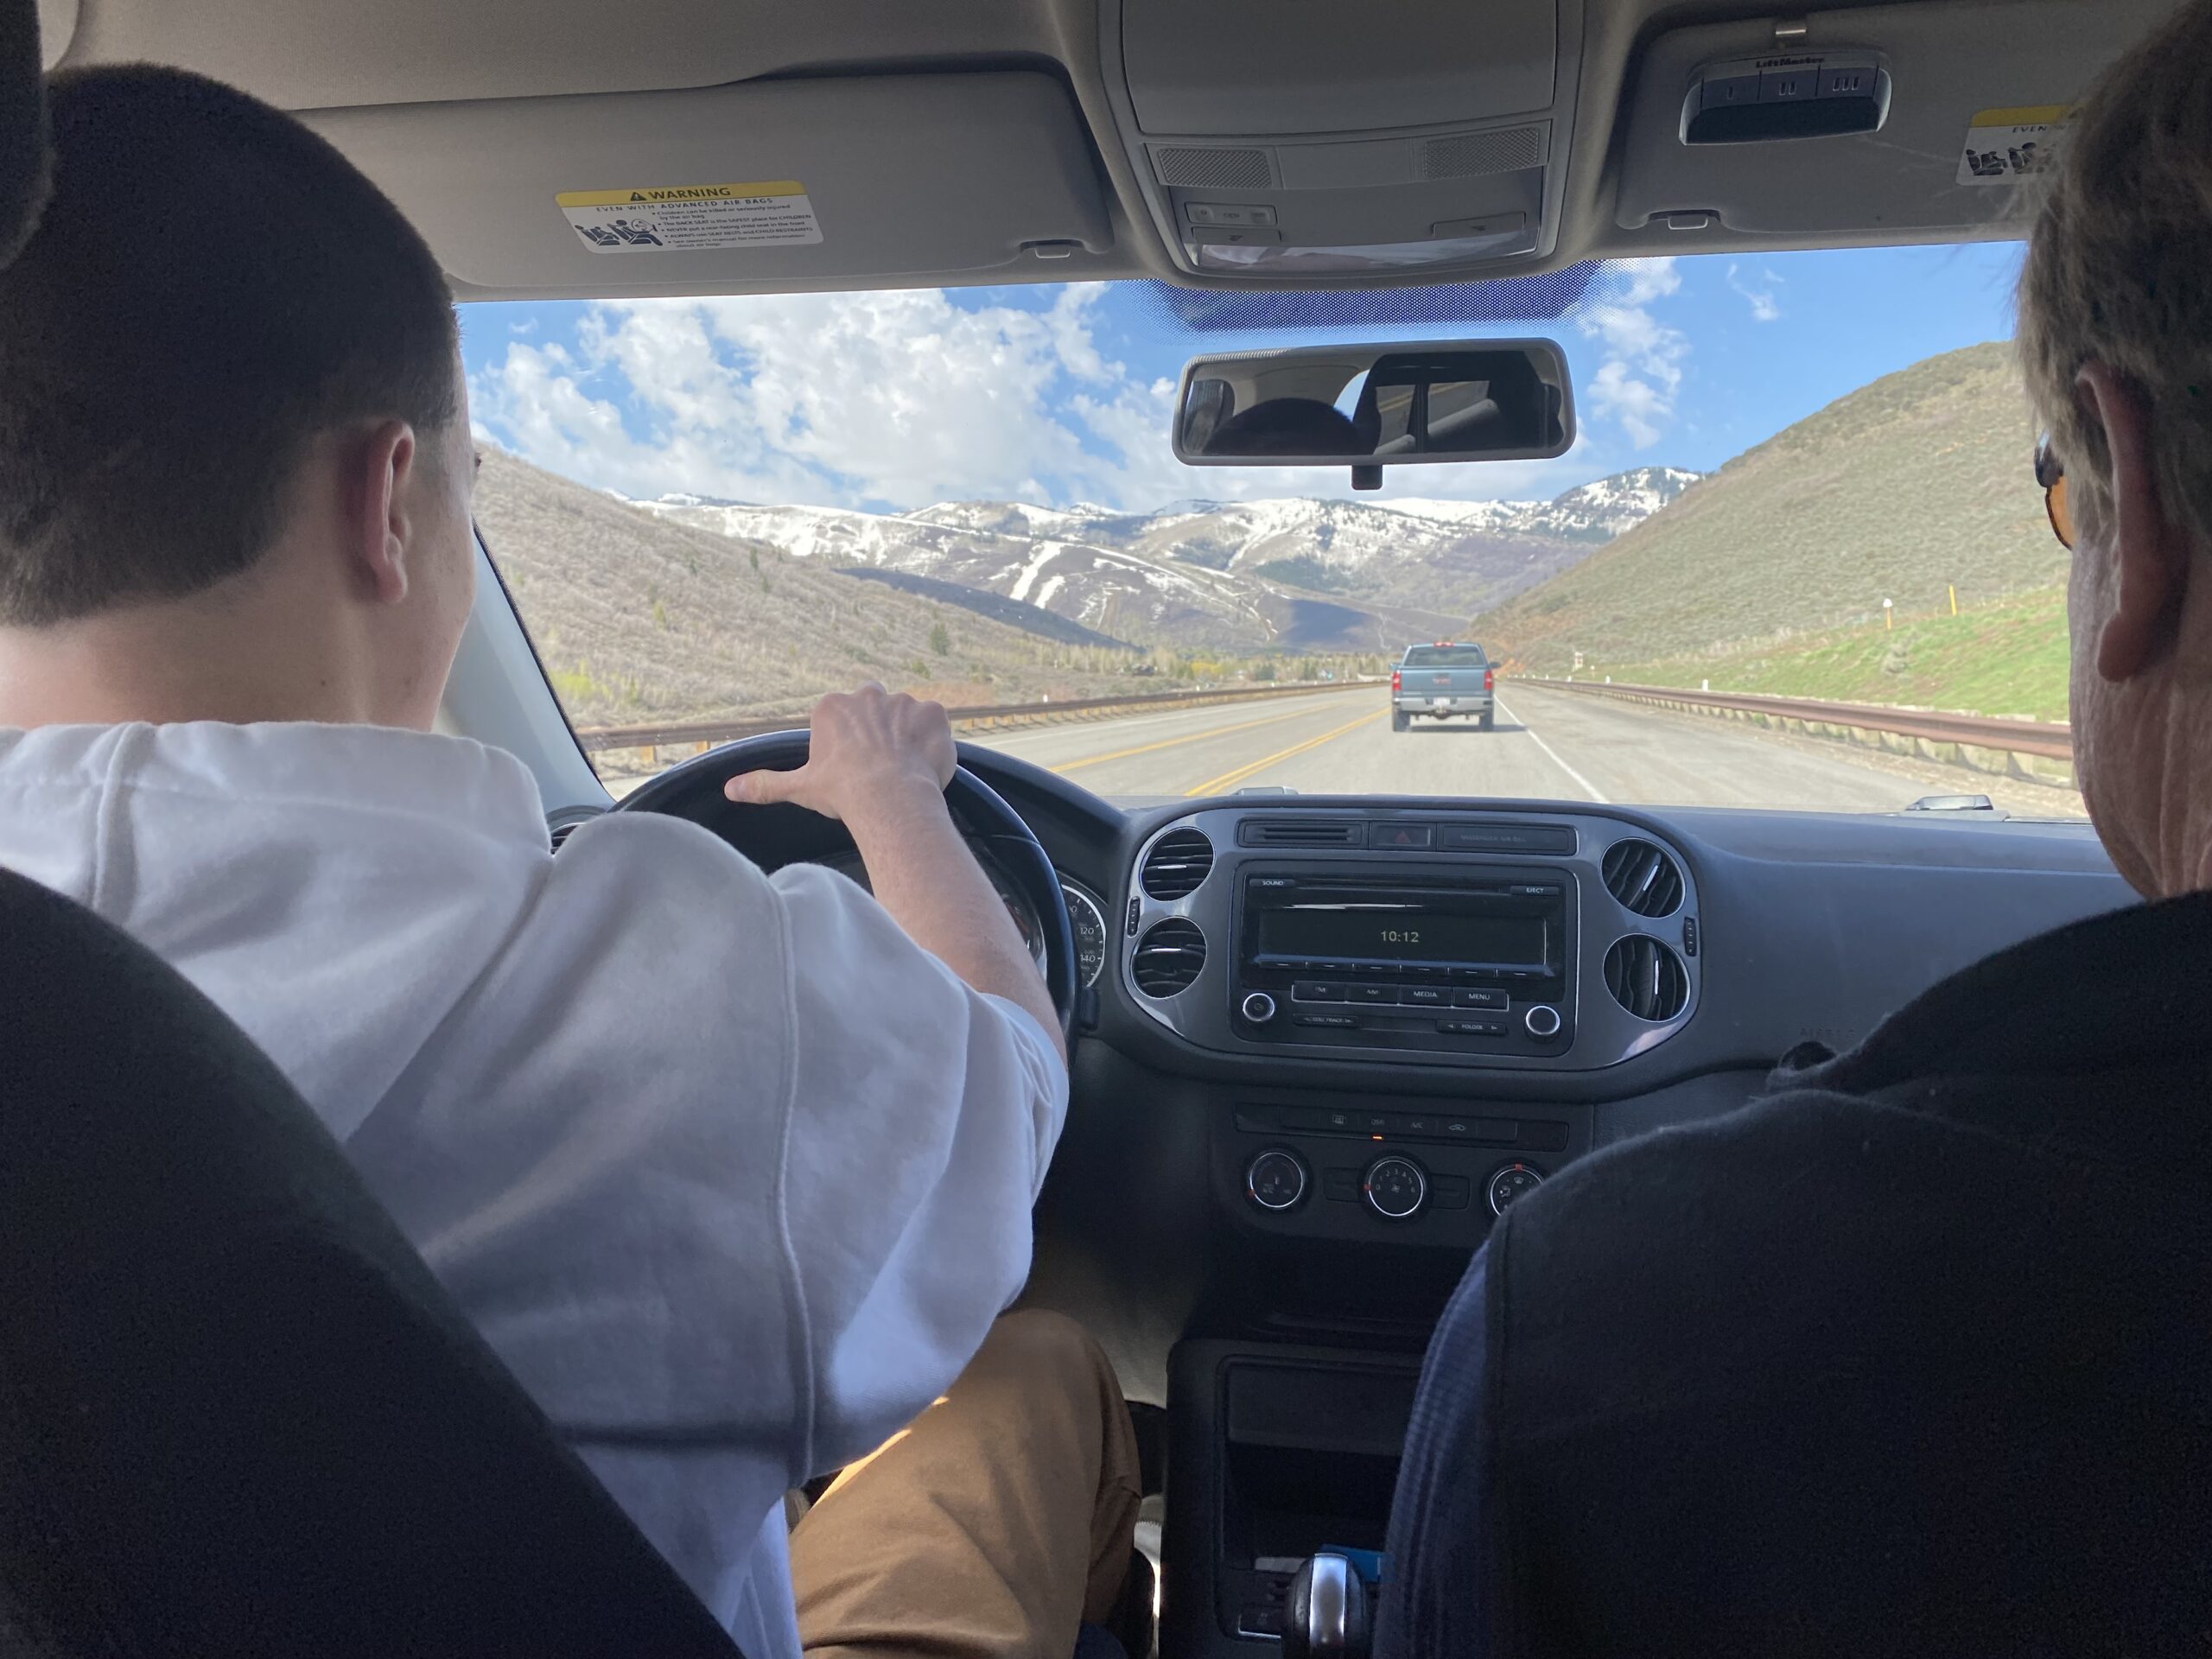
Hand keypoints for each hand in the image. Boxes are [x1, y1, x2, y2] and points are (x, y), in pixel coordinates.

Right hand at [724, 683, 955, 822]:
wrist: (890, 799)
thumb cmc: (843, 793)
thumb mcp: (800, 788)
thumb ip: (765, 784)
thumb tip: (729, 789)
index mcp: (832, 707)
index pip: (842, 719)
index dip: (850, 745)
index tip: (853, 767)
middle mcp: (866, 694)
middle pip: (873, 708)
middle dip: (877, 730)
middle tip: (880, 765)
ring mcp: (903, 700)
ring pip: (905, 716)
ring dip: (907, 736)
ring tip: (904, 769)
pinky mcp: (933, 711)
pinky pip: (935, 722)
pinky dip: (933, 740)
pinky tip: (925, 763)